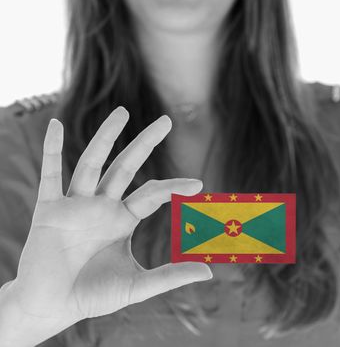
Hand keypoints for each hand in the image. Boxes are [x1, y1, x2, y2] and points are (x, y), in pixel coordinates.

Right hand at [2, 107, 211, 344]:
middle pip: (125, 167)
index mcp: (122, 220)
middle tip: (166, 120)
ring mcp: (76, 205)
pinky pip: (49, 174)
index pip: (152, 194)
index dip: (174, 186)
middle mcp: (102, 206)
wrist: (52, 307)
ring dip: (106, 137)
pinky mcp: (49, 210)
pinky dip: (51, 150)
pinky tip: (55, 125)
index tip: (198, 184)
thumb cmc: (92, 296)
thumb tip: (209, 272)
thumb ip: (170, 277)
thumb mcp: (136, 285)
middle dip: (145, 143)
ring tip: (123, 112)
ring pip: (92, 163)